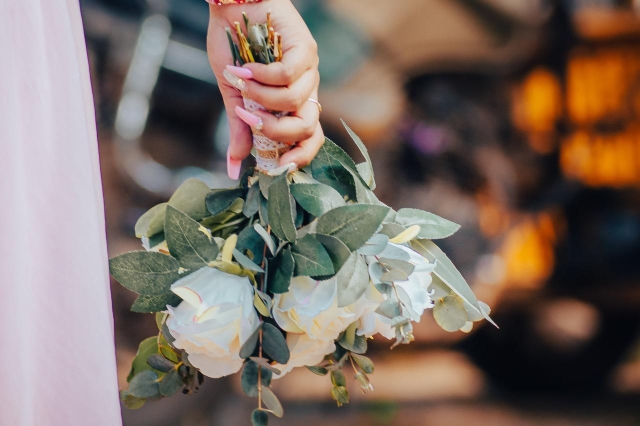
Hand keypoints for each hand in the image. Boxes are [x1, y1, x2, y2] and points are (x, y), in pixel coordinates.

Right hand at [207, 0, 323, 178]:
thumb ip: (239, 129)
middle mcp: (306, 91)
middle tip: (251, 119)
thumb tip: (234, 168)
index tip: (278, 167)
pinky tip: (246, 67)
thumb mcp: (233, 96)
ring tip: (242, 82)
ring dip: (261, 98)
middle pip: (308, 128)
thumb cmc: (234, 50)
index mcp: (293, 106)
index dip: (300, 156)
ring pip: (294, 102)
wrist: (232, 8)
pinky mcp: (305, 49)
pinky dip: (262, 76)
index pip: (310, 139)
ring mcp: (309, 70)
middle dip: (276, 131)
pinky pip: (287, 75)